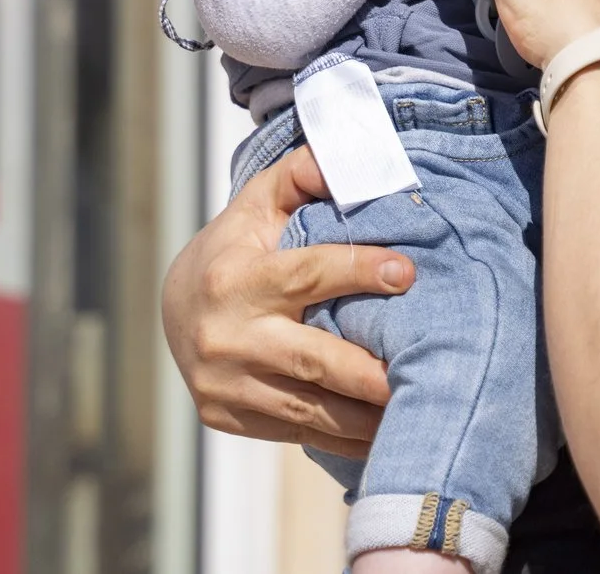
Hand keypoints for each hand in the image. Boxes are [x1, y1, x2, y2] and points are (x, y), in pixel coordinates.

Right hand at [161, 143, 413, 457]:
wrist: (175, 305)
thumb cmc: (237, 246)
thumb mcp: (259, 202)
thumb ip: (300, 176)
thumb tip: (345, 162)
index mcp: (236, 278)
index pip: (307, 273)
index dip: (359, 271)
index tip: (407, 274)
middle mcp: (226, 336)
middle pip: (312, 358)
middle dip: (370, 372)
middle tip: (424, 373)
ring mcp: (224, 383)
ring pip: (308, 409)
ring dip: (365, 416)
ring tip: (417, 410)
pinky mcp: (226, 417)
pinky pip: (295, 432)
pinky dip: (342, 437)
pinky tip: (383, 436)